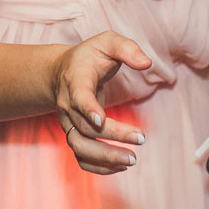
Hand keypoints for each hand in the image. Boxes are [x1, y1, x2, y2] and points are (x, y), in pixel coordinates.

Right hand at [50, 32, 152, 174]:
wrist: (62, 71)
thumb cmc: (90, 56)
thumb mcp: (108, 42)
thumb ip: (127, 49)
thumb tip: (146, 63)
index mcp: (75, 80)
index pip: (78, 97)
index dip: (88, 109)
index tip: (102, 120)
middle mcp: (67, 104)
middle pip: (86, 127)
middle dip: (113, 136)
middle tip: (140, 139)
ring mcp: (68, 122)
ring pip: (79, 146)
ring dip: (104, 158)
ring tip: (132, 159)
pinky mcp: (74, 134)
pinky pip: (81, 157)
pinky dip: (98, 167)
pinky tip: (121, 166)